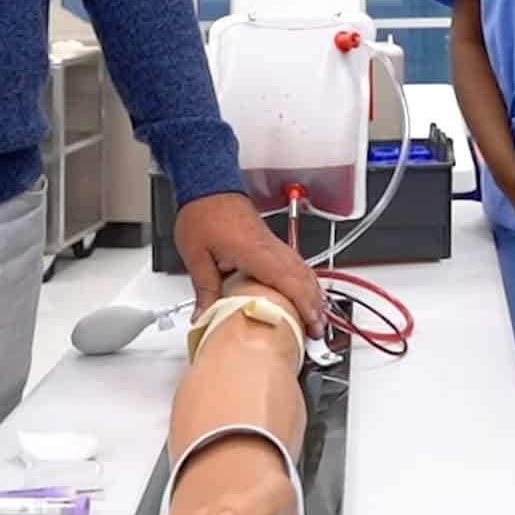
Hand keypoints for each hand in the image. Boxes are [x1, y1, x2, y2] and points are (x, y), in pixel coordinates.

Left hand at [175, 193, 323, 336]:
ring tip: (315, 316)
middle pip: (303, 277)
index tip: (312, 323)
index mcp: (254, 252)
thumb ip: (205, 288)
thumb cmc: (203, 212)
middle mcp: (270, 247)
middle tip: (317, 330)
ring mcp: (272, 243)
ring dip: (312, 292)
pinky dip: (303, 279)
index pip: (288, 280)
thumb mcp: (196, 256)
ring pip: (302, 268)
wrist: (209, 184)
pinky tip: (302, 290)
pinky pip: (295, 262)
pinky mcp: (269, 241)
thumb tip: (204, 316)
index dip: (303, 304)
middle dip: (315, 304)